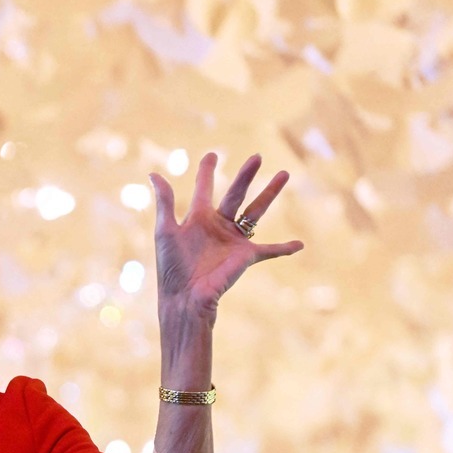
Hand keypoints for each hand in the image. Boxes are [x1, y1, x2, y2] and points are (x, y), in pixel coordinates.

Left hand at [149, 153, 303, 320]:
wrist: (184, 297)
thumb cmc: (171, 267)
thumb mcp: (165, 230)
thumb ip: (165, 202)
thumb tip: (153, 173)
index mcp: (197, 218)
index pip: (204, 189)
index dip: (207, 172)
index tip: (212, 155)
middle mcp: (217, 226)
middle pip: (235, 193)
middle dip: (246, 175)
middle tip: (257, 156)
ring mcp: (233, 240)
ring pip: (256, 211)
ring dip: (270, 193)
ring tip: (284, 174)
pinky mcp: (246, 256)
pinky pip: (269, 250)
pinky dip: (284, 248)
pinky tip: (300, 244)